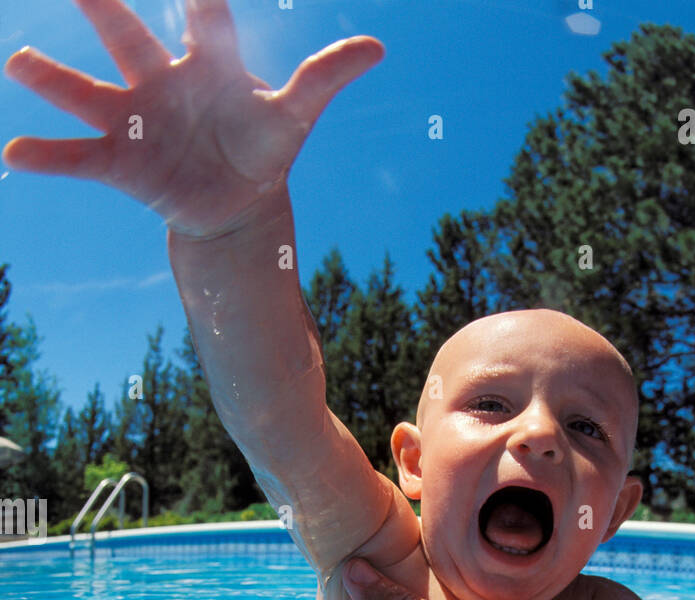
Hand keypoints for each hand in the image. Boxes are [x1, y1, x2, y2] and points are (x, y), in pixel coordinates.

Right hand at [3, 0, 382, 236]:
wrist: (237, 204)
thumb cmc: (263, 148)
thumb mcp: (295, 117)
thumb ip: (325, 78)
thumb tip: (377, 47)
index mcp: (207, 61)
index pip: (202, 14)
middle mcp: (162, 80)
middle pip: (127, 36)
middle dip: (100, 6)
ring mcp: (136, 120)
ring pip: (89, 92)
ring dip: (53, 79)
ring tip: (19, 62)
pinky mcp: (122, 164)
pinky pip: (80, 157)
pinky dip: (49, 156)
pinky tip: (13, 154)